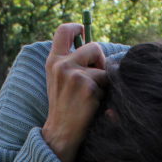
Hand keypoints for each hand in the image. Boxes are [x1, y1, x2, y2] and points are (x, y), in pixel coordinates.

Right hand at [41, 23, 106, 161]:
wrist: (61, 133)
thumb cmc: (64, 108)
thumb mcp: (59, 81)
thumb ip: (70, 62)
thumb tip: (93, 48)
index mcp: (53, 61)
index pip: (63, 31)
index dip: (76, 27)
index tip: (83, 30)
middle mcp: (62, 64)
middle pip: (93, 46)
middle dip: (100, 60)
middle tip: (95, 78)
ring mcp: (74, 74)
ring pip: (103, 66)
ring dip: (103, 79)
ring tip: (91, 95)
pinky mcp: (88, 86)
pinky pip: (108, 81)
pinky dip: (105, 92)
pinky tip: (94, 103)